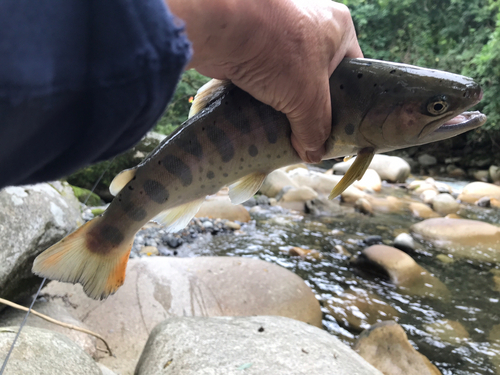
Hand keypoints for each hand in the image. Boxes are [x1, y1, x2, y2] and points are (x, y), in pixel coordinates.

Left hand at [167, 0, 362, 162]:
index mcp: (339, 29)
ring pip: (291, 82)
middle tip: (312, 136)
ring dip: (287, 106)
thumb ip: (316, 128)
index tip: (340, 128)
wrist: (222, 28)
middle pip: (319, 80)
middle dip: (313, 108)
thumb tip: (313, 154)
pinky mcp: (254, 49)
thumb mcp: (309, 99)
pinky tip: (264, 120)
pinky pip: (266, 80)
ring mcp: (281, 37)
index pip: (353, 73)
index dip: (348, 103)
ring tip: (287, 133)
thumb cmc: (279, 53)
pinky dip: (265, 99)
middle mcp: (312, 28)